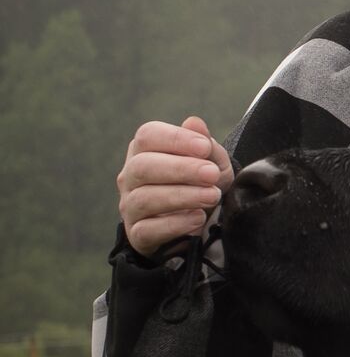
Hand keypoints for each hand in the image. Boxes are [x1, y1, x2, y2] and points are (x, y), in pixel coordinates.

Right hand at [117, 116, 233, 256]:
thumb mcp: (212, 163)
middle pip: (143, 166)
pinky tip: (197, 218)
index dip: (176, 138)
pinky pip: (148, 229)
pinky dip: (175, 224)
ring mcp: (130, 206)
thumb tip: (194, 122)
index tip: (204, 147)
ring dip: (183, 196)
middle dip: (181, 169)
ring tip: (212, 196)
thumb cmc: (202, 185)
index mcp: (145, 151)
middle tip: (212, 174)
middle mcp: (131, 177)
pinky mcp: (137, 234)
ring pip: (145, 198)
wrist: (203, 225)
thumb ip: (204, 144)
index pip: (148, 135)